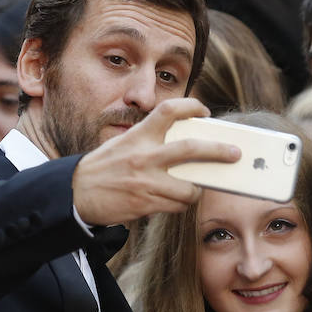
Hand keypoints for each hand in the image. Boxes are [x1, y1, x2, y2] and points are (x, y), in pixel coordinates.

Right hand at [72, 98, 240, 225]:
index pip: (169, 110)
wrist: (76, 192)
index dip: (191, 107)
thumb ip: (150, 142)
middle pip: (191, 149)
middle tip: (234, 153)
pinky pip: (176, 205)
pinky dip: (182, 203)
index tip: (204, 112)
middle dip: (218, 151)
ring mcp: (146, 181)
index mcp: (139, 136)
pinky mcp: (146, 203)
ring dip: (197, 189)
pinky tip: (177, 201)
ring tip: (196, 188)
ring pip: (188, 187)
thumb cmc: (103, 167)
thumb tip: (184, 146)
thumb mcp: (124, 144)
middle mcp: (145, 156)